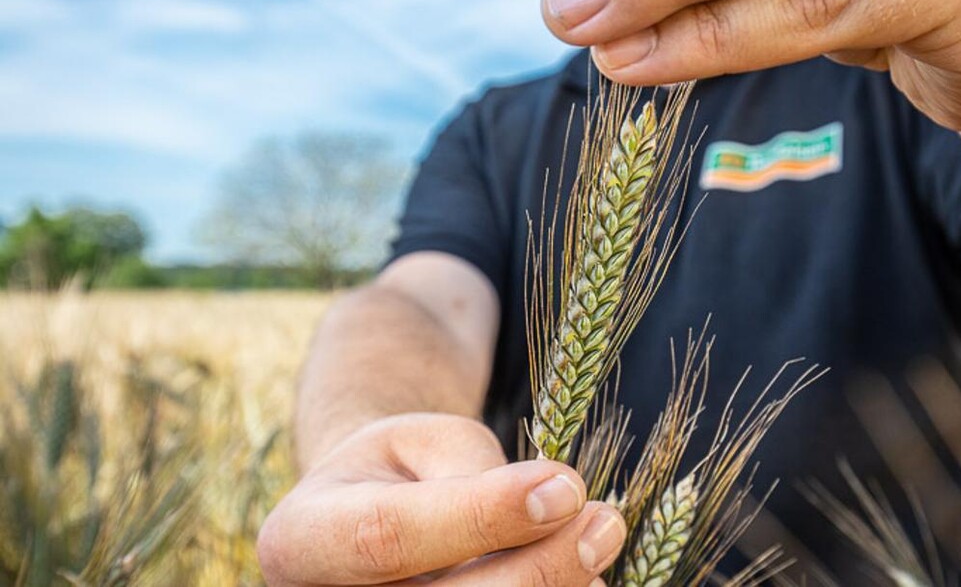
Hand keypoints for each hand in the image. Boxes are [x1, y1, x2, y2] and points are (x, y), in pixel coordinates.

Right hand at [257, 413, 624, 585]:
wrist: (366, 517)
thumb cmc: (401, 471)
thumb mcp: (423, 440)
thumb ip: (473, 470)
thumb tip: (555, 503)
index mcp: (303, 538)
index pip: (390, 535)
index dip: (483, 515)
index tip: (566, 487)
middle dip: (542, 567)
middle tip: (605, 520)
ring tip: (598, 541)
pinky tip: (580, 580)